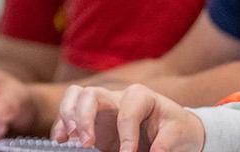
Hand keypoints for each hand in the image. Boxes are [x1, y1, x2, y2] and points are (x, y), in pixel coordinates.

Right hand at [52, 84, 202, 151]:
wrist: (174, 133)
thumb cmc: (177, 130)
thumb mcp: (179, 136)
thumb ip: (166, 144)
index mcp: (141, 97)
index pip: (127, 112)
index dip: (126, 135)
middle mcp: (117, 97)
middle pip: (91, 94)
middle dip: (84, 118)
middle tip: (86, 143)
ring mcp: (103, 108)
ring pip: (75, 97)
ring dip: (67, 116)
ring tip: (67, 139)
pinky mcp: (93, 121)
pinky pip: (69, 114)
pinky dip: (61, 125)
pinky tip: (60, 141)